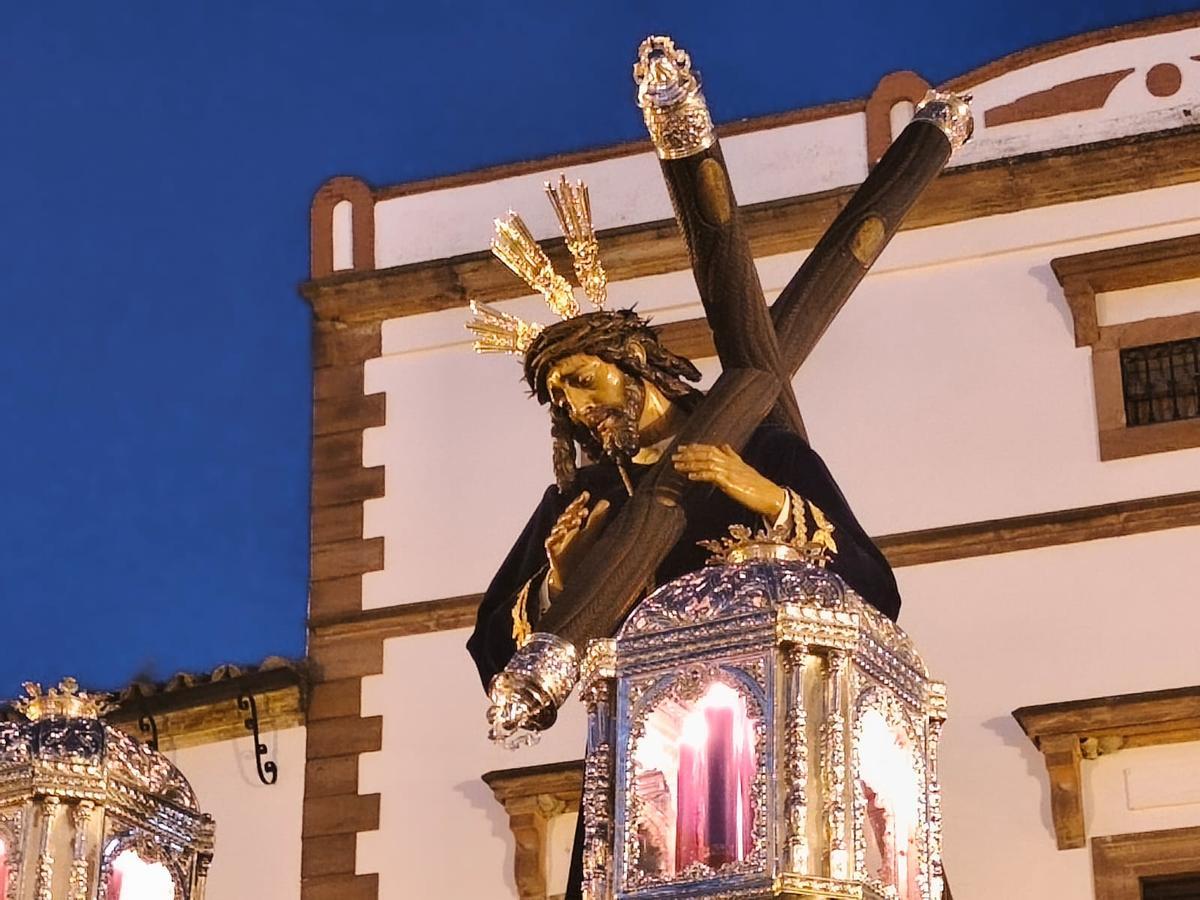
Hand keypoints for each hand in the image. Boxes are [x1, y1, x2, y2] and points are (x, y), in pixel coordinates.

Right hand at [545, 491, 610, 598]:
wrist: (571, 575)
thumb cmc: (579, 553)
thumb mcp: (590, 534)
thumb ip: (596, 519)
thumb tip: (606, 501)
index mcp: (572, 526)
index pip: (574, 510)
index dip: (579, 502)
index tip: (586, 495)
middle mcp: (563, 532)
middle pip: (565, 517)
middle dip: (573, 512)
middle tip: (584, 510)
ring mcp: (556, 542)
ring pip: (558, 528)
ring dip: (566, 523)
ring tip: (576, 520)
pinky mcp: (552, 553)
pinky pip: (550, 542)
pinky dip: (555, 537)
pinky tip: (563, 532)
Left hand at [672, 443, 786, 518]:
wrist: (771, 496)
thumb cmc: (757, 486)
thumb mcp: (743, 468)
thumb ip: (732, 457)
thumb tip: (724, 447)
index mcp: (732, 459)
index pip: (711, 448)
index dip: (696, 447)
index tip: (682, 448)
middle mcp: (730, 463)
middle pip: (706, 453)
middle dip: (689, 454)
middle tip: (675, 455)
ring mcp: (731, 472)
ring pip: (707, 463)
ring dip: (690, 464)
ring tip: (677, 465)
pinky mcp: (731, 483)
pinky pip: (712, 476)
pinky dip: (700, 475)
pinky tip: (690, 476)